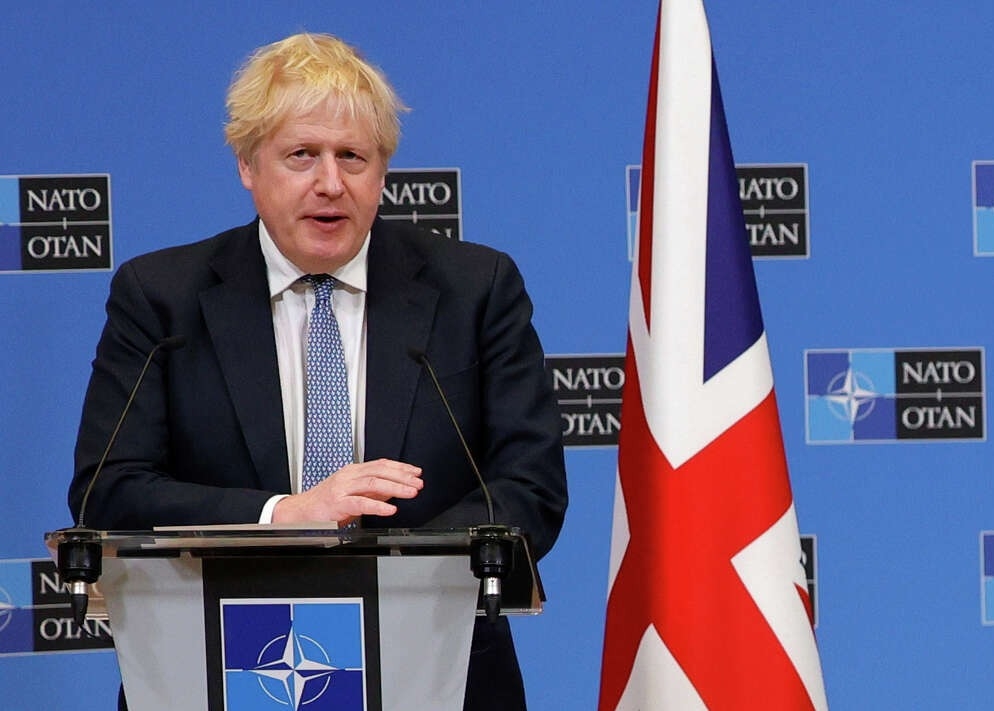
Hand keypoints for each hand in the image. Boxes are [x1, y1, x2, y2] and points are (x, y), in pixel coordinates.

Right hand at [272, 458, 422, 525]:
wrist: (299, 513)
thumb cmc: (325, 504)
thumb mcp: (353, 493)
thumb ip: (373, 490)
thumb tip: (395, 488)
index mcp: (353, 471)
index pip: (381, 464)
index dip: (401, 467)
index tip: (416, 472)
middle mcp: (348, 476)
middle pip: (380, 471)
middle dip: (402, 476)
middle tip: (418, 483)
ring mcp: (342, 488)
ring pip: (373, 483)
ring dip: (395, 488)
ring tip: (410, 493)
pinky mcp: (337, 503)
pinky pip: (361, 502)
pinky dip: (378, 505)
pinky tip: (390, 509)